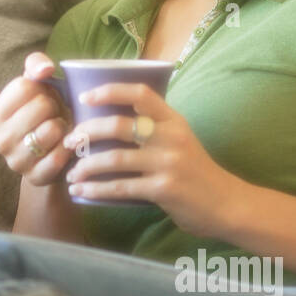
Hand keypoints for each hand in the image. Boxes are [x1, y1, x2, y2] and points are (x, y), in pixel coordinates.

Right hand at [0, 52, 72, 185]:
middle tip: (53, 115)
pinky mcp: (35, 177)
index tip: (42, 98)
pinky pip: (61, 155)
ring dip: (63, 126)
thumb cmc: (41, 114)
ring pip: (52, 129)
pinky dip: (69, 147)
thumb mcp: (35, 86)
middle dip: (55, 106)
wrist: (47, 155)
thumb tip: (45, 69)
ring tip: (59, 129)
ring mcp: (16, 161)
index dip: (43, 88)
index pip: (26, 86)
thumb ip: (35, 65)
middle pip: (42, 105)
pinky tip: (65, 146)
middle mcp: (0, 140)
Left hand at [62, 82, 240, 237]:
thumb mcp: (180, 140)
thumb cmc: (196, 171)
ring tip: (71, 173)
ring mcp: (167, 163)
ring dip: (85, 166)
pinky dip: (96, 189)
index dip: (109, 91)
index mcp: (173, 120)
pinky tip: (82, 191)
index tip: (85, 98)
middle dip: (86, 132)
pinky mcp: (163, 189)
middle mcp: (170, 137)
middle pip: (118, 125)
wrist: (227, 204)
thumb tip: (108, 123)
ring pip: (114, 158)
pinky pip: (120, 187)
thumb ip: (153, 130)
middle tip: (69, 142)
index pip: (140, 93)